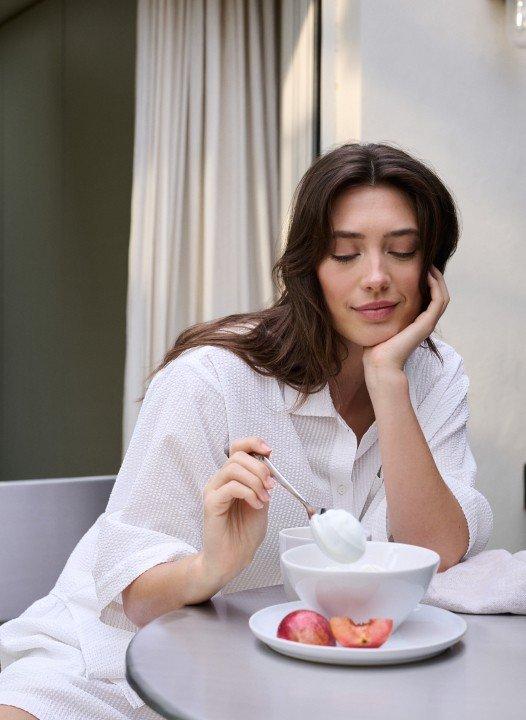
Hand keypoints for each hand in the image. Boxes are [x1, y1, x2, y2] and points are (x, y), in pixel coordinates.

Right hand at [201, 436, 274, 584]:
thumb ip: (262, 483)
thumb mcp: (261, 501)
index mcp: (231, 478)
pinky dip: (248, 493)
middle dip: (260, 468)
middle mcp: (219, 480)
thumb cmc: (244, 534)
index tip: (269, 451)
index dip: (253, 443)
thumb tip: (269, 465)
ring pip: (233, 468)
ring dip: (255, 481)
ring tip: (264, 498)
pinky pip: (231, 487)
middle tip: (271, 486)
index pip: (237, 448)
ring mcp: (213, 491)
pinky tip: (256, 505)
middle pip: (238, 456)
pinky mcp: (211, 503)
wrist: (233, 559)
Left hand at [362, 265, 449, 374]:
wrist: (379, 362)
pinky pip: (438, 300)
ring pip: (442, 296)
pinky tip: (427, 275)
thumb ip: (381, 313)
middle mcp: (424, 323)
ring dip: (438, 280)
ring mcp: (427, 324)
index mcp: (415, 323)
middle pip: (438, 295)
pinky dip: (436, 286)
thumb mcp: (380, 323)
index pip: (428, 299)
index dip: (426, 283)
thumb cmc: (375, 346)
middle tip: (427, 263)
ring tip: (429, 265)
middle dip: (434, 278)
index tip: (418, 268)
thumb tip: (371, 301)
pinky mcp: (426, 324)